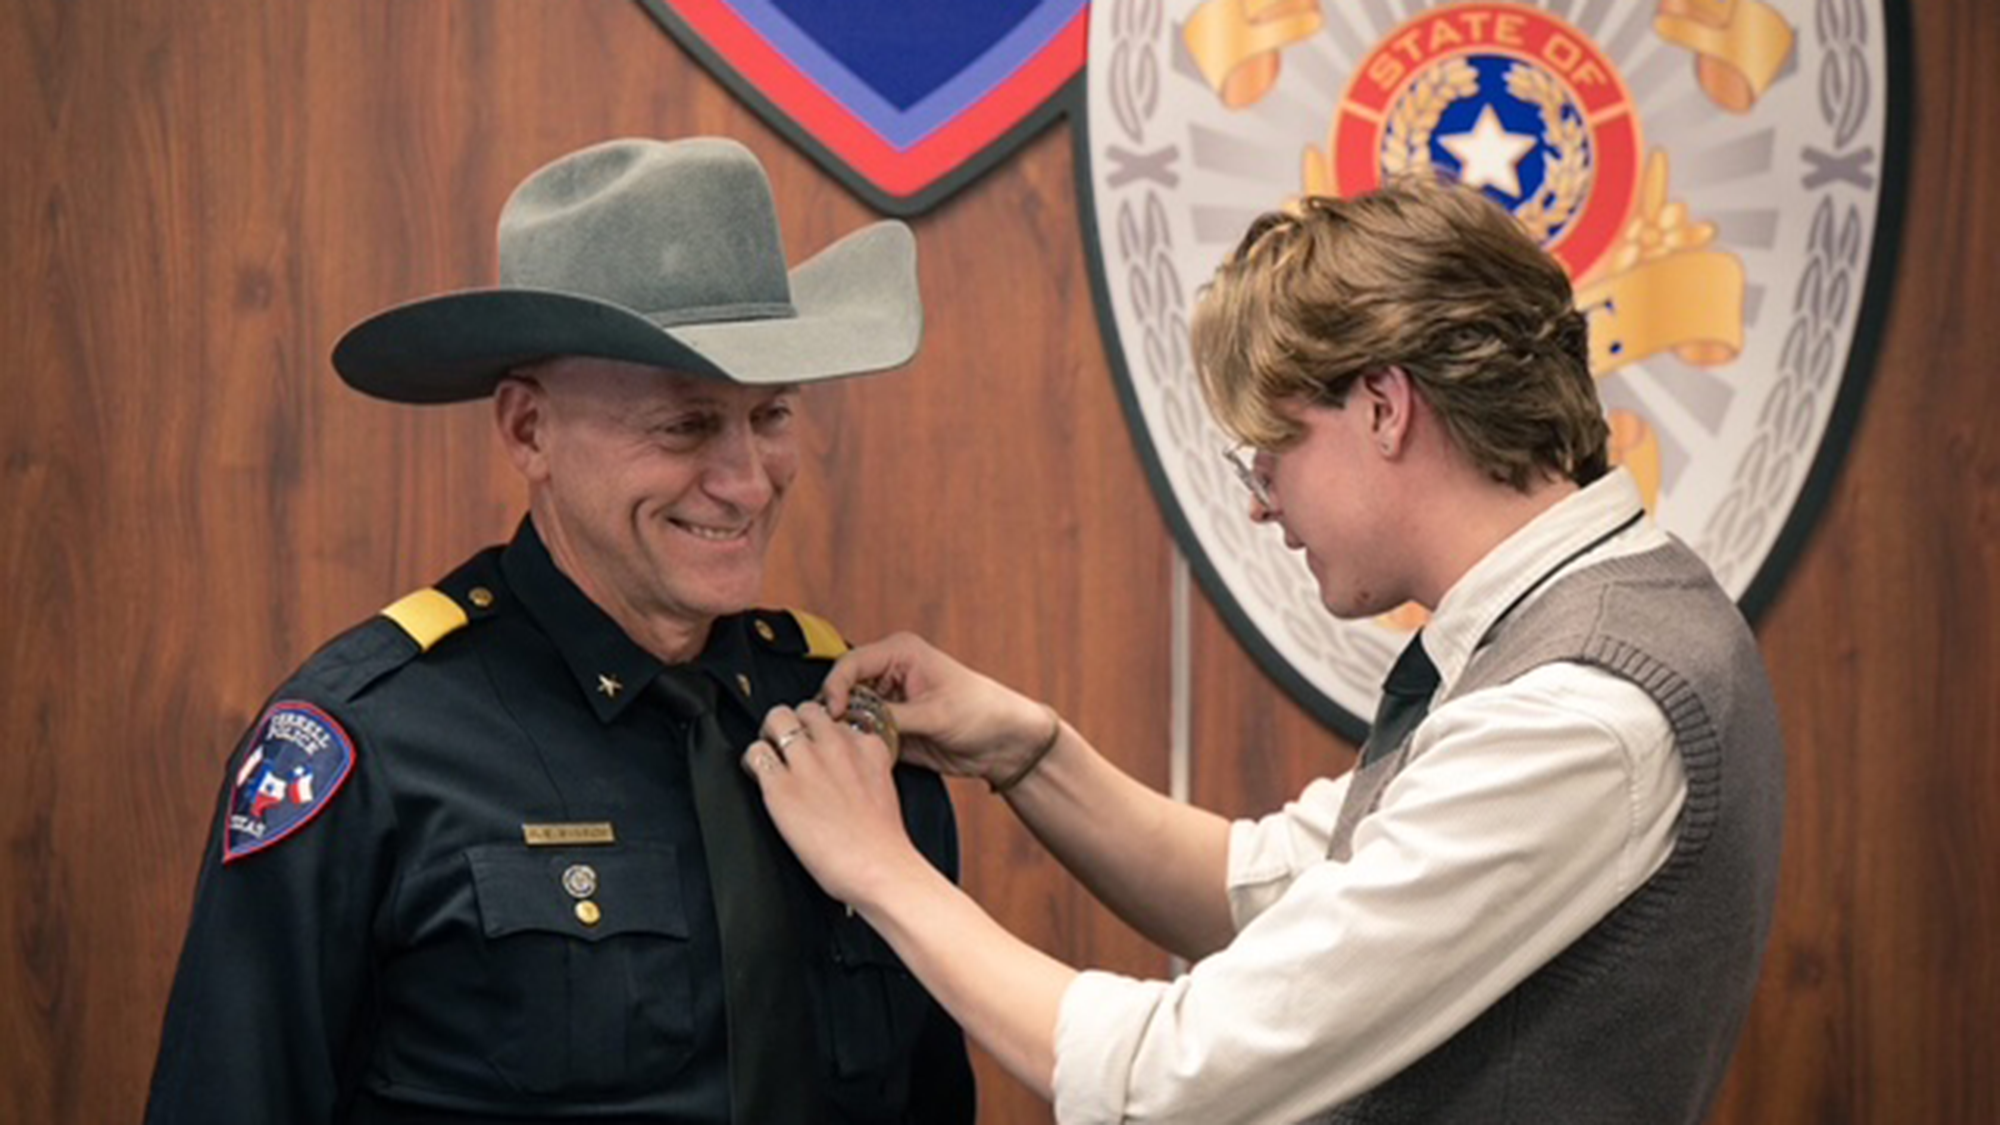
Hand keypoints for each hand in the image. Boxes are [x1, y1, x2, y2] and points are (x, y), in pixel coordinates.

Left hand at [745, 701, 926, 907]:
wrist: (878, 867)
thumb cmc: (881, 841)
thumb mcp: (883, 788)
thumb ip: (862, 767)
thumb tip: (843, 771)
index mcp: (866, 745)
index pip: (836, 720)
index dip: (822, 736)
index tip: (818, 752)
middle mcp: (836, 746)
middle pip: (805, 709)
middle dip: (794, 725)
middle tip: (788, 748)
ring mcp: (808, 763)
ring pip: (777, 718)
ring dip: (770, 736)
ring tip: (771, 757)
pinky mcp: (781, 785)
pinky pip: (755, 753)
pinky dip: (752, 762)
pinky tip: (759, 777)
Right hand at [818, 633, 1056, 789]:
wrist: (1006, 742)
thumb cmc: (982, 712)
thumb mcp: (935, 713)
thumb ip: (891, 718)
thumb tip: (854, 723)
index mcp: (900, 653)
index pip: (850, 664)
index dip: (835, 687)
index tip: (833, 712)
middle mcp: (890, 673)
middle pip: (845, 689)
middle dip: (839, 712)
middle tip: (837, 734)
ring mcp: (890, 700)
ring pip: (850, 713)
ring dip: (849, 730)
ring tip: (853, 746)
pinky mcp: (892, 725)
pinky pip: (864, 734)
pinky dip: (861, 745)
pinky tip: (865, 754)